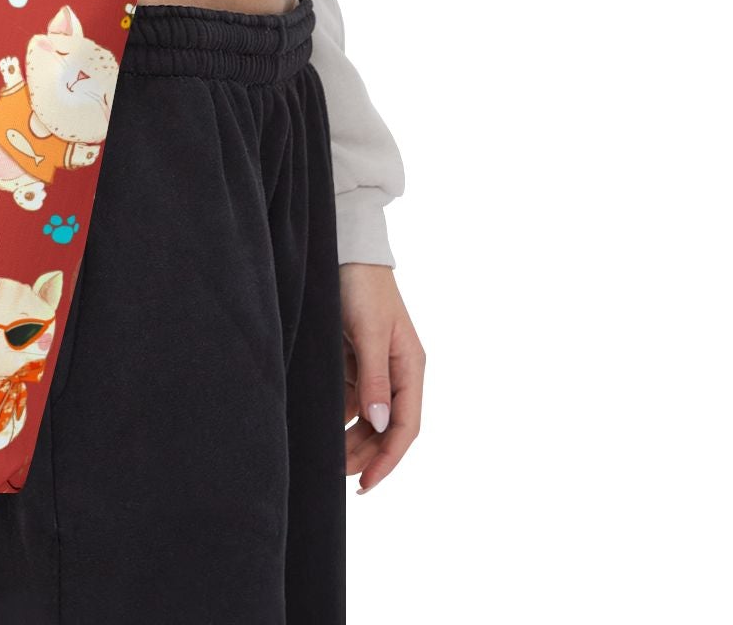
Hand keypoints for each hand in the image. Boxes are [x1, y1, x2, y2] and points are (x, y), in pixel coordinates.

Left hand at [341, 262, 423, 492]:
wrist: (344, 250)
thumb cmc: (363, 286)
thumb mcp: (370, 332)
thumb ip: (375, 378)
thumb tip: (381, 424)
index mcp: (410, 367)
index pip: (406, 425)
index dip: (388, 457)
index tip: (367, 482)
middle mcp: (396, 371)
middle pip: (386, 426)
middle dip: (366, 453)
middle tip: (339, 474)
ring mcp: (374, 366)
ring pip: (366, 416)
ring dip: (351, 437)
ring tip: (328, 457)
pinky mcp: (354, 358)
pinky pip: (349, 397)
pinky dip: (338, 414)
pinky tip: (322, 426)